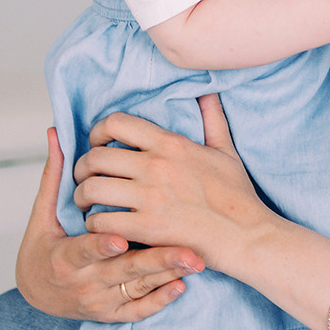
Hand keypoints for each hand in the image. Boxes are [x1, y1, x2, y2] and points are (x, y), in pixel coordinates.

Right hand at [15, 128, 198, 321]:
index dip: (101, 245)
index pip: (85, 250)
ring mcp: (101, 301)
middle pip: (123, 270)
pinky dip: (161, 299)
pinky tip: (182, 285)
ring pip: (138, 287)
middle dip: (156, 260)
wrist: (37, 295)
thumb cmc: (42, 248)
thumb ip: (53, 178)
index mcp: (64, 258)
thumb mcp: (41, 217)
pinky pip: (140, 309)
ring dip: (168, 274)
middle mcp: (84, 282)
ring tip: (197, 262)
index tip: (121, 237)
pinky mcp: (113, 314)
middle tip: (188, 252)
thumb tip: (55, 133)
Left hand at [76, 94, 281, 273]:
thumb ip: (213, 119)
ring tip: (86, 203)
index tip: (97, 145)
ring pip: (92, 188)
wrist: (247, 236)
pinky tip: (101, 226)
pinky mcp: (148, 228)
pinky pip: (102, 221)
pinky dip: (94, 224)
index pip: (116, 122)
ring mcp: (150, 197)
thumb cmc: (237, 196)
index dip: (97, 132)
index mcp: (171, 144)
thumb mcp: (226, 151)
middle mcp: (156, 166)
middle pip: (96, 156)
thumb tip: (208, 93)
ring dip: (82, 196)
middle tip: (84, 178)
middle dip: (82, 168)